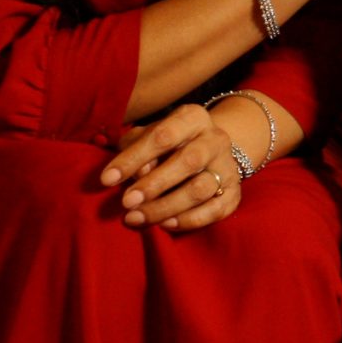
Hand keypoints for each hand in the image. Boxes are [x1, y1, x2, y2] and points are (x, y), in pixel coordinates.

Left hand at [102, 104, 244, 230]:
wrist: (208, 153)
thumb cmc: (167, 144)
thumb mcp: (147, 136)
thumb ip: (135, 148)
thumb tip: (135, 174)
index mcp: (193, 118)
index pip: (163, 136)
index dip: (133, 159)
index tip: (106, 180)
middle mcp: (215, 139)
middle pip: (188, 161)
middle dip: (154, 184)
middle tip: (126, 202)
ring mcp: (228, 166)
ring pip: (201, 189)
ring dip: (165, 207)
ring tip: (137, 218)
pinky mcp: (235, 193)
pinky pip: (215, 210)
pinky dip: (189, 220)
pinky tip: (165, 225)